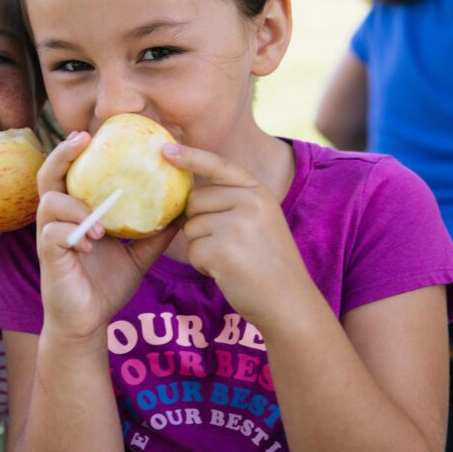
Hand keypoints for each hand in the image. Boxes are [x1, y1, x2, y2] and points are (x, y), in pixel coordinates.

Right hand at [35, 132, 175, 341]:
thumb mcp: (138, 256)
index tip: (91, 133)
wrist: (88, 322)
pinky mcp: (47, 256)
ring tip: (101, 227)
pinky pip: (53, 233)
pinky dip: (74, 233)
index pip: (70, 173)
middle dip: (62, 154)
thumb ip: (155, 234)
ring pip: (50, 202)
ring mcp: (49, 236)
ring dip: (77, 207)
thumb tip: (184, 211)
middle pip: (48, 175)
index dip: (75, 150)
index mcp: (76, 212)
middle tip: (82, 139)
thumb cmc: (106, 285)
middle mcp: (58, 218)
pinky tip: (92, 245)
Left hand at [161, 143, 312, 331]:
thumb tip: (186, 194)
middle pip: (195, 200)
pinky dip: (203, 265)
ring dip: (202, 247)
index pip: (218, 165)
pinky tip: (227, 272)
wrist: (288, 301)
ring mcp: (236, 226)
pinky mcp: (222, 251)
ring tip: (231, 259)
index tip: (164, 150)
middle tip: (225, 244)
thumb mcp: (260, 219)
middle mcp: (250, 203)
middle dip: (198, 222)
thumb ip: (232, 201)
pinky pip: (193, 251)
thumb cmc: (268, 262)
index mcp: (258, 191)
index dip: (190, 156)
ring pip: (190, 227)